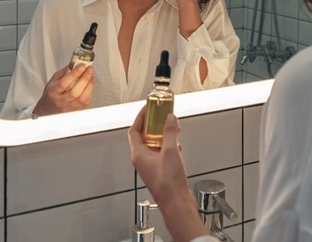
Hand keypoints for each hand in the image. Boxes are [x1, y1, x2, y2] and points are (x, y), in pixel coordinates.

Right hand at [32, 63, 93, 115]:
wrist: (50, 108)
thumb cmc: (52, 93)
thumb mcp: (54, 80)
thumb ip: (64, 71)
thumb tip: (76, 63)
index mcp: (53, 92)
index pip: (63, 83)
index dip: (74, 74)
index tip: (81, 66)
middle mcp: (61, 101)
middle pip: (75, 92)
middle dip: (85, 78)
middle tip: (89, 69)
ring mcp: (70, 107)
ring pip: (82, 97)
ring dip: (89, 84)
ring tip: (90, 75)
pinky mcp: (77, 110)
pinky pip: (87, 100)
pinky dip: (90, 90)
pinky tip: (90, 83)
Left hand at [128, 106, 207, 240]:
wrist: (177, 203)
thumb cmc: (169, 184)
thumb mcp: (170, 151)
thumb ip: (170, 132)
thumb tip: (169, 119)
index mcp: (138, 155)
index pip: (134, 130)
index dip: (141, 117)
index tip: (148, 107)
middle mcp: (142, 160)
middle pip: (144, 136)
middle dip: (153, 124)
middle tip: (161, 114)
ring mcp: (151, 166)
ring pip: (154, 144)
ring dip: (162, 134)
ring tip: (172, 128)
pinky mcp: (161, 171)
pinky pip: (162, 152)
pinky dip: (168, 145)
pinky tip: (177, 145)